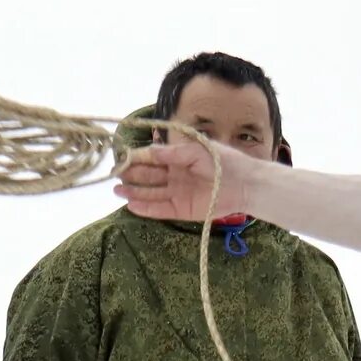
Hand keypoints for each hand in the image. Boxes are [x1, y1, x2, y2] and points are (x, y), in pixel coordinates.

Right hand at [116, 135, 253, 223]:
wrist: (245, 183)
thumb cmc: (222, 161)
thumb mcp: (196, 150)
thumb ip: (171, 152)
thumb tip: (148, 151)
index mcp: (178, 158)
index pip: (153, 158)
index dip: (137, 158)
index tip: (122, 158)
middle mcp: (175, 176)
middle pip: (148, 176)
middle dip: (132, 175)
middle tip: (115, 175)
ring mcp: (178, 194)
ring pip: (151, 194)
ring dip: (134, 192)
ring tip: (117, 191)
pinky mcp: (182, 210)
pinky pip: (160, 210)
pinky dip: (146, 208)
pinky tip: (131, 205)